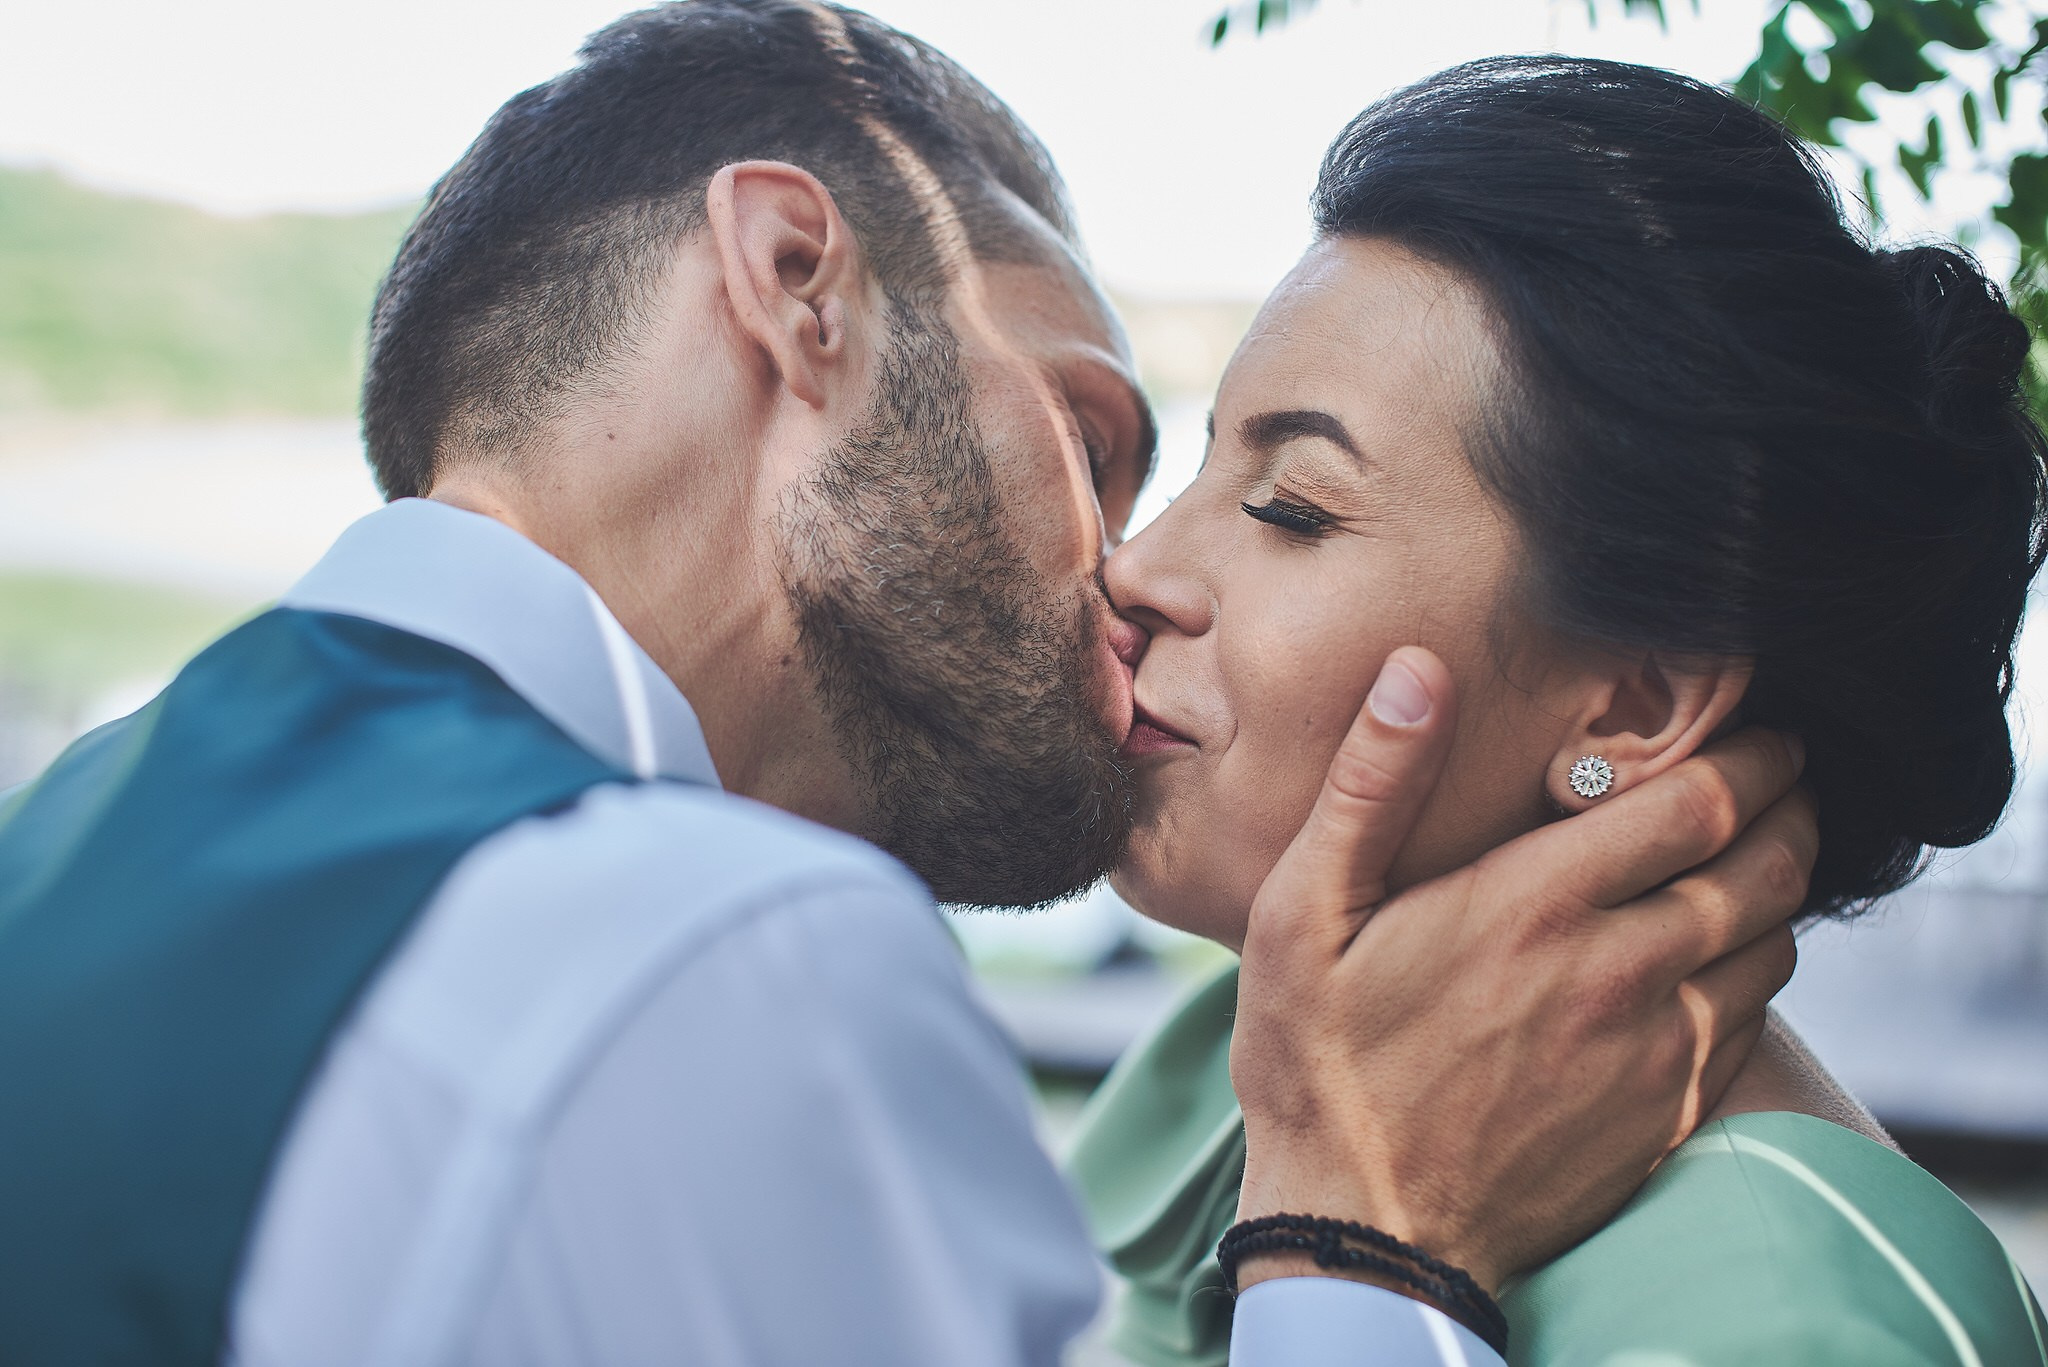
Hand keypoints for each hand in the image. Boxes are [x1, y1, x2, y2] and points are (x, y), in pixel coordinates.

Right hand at [1231, 646, 1810, 1293]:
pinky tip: (1715, 958)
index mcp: (1536, 904)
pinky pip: (1753, 1023)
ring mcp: (1656, 1051)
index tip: (1758, 731)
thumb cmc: (1322, 1063)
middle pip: (1766, 866)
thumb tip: (1418, 671)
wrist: (1366, 1229)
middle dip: (1788, 809)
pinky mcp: (1669, 1114)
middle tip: (1778, 780)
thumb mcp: (1302, 913)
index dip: (1749, 756)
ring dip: (1776, 891)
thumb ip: (1372, 786)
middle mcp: (1619, 971)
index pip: (1701, 804)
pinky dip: (1754, 973)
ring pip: (1773, 945)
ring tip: (1751, 860)